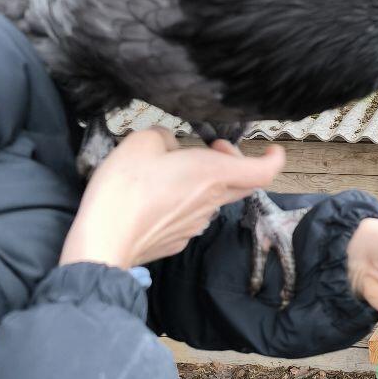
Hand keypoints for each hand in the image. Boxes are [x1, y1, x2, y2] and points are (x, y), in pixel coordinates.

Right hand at [59, 128, 285, 269]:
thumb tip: (169, 144)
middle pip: (241, 183)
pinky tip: (156, 198)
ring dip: (203, 183)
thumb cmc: (126, 189)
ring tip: (171, 172)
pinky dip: (183, 202)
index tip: (272, 149)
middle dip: (231, 161)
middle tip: (209, 148)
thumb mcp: (141, 142)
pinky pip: (191, 216)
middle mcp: (212, 201)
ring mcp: (196, 224)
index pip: (263, 171)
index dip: (274, 158)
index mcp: (213, 174)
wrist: (103, 241)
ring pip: (214, 199)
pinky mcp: (178, 239)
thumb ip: (163, 137)